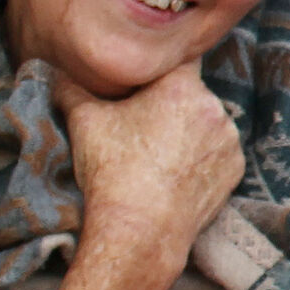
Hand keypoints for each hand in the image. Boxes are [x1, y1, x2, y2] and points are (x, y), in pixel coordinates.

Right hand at [22, 61, 245, 289]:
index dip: (159, 66)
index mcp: (183, 85)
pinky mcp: (236, 170)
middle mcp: (216, 108)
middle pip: (191, 92)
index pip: (177, 57)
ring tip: (157, 154)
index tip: (145, 82)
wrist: (139, 232)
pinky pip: (217, 152)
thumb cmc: (111, 172)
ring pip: (206, 122)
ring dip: (189, 130)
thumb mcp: (83, 120)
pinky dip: (202, 157)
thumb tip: (53, 70)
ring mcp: (230, 141)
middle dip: (170, 102)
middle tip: (142, 125)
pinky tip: (174, 171)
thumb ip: (71, 86)